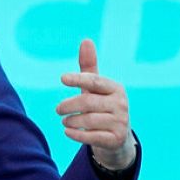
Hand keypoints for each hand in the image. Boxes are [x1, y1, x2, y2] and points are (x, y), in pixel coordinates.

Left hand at [55, 39, 135, 170]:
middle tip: (57, 109)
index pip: (95, 81)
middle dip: (68, 105)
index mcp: (116, 89)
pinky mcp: (115, 140)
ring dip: (70, 120)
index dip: (78, 79)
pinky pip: (90, 136)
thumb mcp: (95, 88)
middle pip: (87, 102)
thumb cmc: (102, 106)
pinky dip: (75, 134)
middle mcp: (121, 104)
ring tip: (65, 120)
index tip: (62, 78)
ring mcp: (120, 123)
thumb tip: (86, 40)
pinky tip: (67, 131)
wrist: (117, 138)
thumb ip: (89, 67)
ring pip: (87, 120)